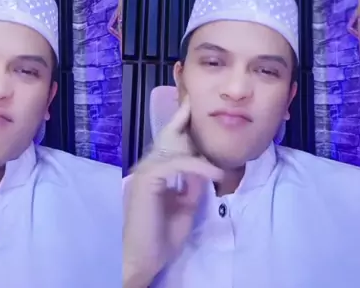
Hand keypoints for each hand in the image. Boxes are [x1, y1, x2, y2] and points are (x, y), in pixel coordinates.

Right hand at [123, 97, 223, 286]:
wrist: (141, 259)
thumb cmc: (160, 237)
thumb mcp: (185, 207)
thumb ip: (192, 186)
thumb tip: (204, 168)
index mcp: (155, 172)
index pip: (169, 144)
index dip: (180, 125)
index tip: (192, 108)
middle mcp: (148, 166)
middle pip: (168, 136)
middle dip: (182, 118)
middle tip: (195, 101)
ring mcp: (146, 171)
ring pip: (176, 149)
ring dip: (199, 148)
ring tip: (217, 140)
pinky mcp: (148, 179)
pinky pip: (179, 165)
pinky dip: (199, 167)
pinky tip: (216, 173)